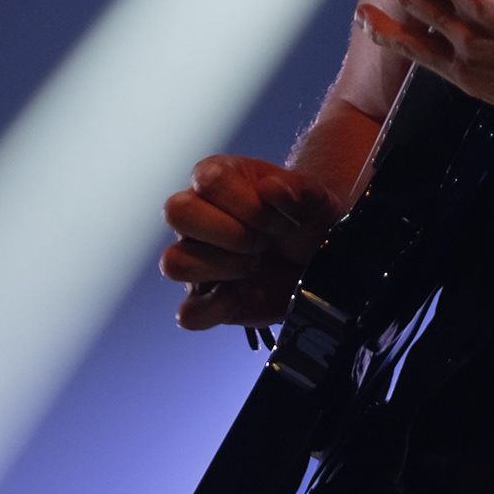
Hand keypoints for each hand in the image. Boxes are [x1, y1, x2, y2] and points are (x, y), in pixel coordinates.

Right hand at [160, 155, 343, 329]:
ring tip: (253, 266)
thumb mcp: (316, 200)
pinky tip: (242, 296)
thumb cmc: (308, 220)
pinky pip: (187, 314)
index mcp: (217, 179)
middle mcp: (197, 215)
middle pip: (176, 211)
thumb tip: (271, 189)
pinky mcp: (206, 299)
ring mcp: (196, 258)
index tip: (280, 222)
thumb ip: (299, 189)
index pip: (209, 181)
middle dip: (229, 232)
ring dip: (220, 267)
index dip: (248, 204)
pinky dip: (214, 309)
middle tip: (262, 243)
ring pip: (173, 262)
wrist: (320, 257)